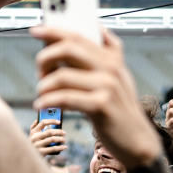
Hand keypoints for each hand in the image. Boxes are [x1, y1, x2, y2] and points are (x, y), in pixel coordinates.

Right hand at [28, 119, 65, 158]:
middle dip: (59, 132)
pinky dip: (60, 147)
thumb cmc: (32, 145)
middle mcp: (35, 137)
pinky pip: (53, 148)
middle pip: (49, 131)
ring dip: (60, 139)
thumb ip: (33, 127)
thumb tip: (36, 120)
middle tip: (64, 133)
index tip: (59, 122)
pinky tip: (64, 147)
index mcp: (34, 132)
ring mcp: (38, 145)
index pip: (43, 123)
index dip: (52, 121)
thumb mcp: (31, 136)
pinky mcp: (41, 152)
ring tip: (64, 140)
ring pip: (52, 139)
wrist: (28, 157)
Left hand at [30, 25, 162, 166]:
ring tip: (42, 94)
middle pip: (68, 48)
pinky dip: (48, 101)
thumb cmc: (120, 110)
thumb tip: (88, 32)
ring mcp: (107, 86)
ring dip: (44, 85)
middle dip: (45, 58)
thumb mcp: (118, 78)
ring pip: (62, 75)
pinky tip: (41, 105)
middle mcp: (111, 68)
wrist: (137, 141)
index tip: (35, 30)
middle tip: (39, 73)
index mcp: (112, 58)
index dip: (54, 30)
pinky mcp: (101, 105)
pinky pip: (64, 98)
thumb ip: (106, 56)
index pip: (79, 35)